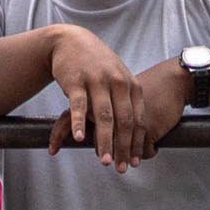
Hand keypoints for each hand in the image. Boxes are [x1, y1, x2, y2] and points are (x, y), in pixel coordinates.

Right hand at [45, 28, 180, 166]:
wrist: (71, 41)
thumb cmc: (97, 64)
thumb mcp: (118, 78)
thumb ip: (127, 101)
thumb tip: (137, 131)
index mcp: (130, 84)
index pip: (137, 119)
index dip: (138, 142)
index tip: (136, 161)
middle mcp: (117, 82)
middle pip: (123, 121)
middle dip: (124, 148)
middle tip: (122, 168)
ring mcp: (97, 81)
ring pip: (103, 116)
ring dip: (104, 141)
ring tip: (105, 161)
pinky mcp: (76, 81)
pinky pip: (79, 105)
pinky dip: (80, 123)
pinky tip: (79, 139)